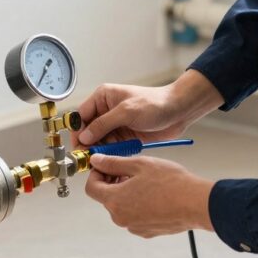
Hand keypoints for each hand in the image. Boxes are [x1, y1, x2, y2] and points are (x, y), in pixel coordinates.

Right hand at [74, 70, 223, 149]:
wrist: (178, 111)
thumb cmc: (156, 103)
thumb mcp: (127, 111)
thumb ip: (104, 124)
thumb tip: (85, 136)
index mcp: (103, 97)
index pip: (81, 115)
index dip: (78, 131)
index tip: (78, 146)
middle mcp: (107, 110)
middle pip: (88, 130)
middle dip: (88, 144)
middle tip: (88, 157)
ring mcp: (116, 124)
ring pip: (99, 141)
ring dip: (100, 150)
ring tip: (101, 160)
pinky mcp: (124, 135)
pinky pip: (112, 147)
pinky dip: (111, 153)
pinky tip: (112, 159)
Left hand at [84, 154, 214, 237]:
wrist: (196, 203)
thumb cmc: (170, 182)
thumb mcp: (139, 164)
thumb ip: (113, 163)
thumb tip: (96, 161)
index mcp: (114, 200)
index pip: (91, 188)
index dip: (97, 174)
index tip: (107, 166)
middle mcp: (120, 217)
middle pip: (107, 197)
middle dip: (114, 182)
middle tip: (130, 170)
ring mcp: (134, 227)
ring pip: (123, 207)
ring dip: (128, 193)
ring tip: (147, 181)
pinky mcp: (147, 232)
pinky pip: (136, 216)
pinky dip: (140, 205)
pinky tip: (155, 194)